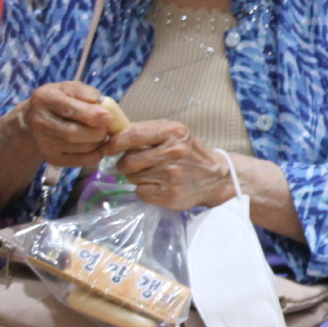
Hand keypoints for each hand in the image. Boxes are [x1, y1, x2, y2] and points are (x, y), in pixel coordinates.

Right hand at [10, 82, 118, 169]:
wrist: (35, 120)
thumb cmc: (61, 100)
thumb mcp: (71, 88)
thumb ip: (87, 93)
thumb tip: (102, 105)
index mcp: (45, 99)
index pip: (69, 110)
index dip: (91, 115)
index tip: (108, 118)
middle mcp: (40, 122)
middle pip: (74, 133)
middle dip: (98, 131)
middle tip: (106, 127)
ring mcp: (43, 143)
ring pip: (80, 148)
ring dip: (98, 142)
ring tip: (100, 133)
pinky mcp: (51, 158)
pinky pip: (81, 161)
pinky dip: (96, 155)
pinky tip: (97, 146)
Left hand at [107, 121, 238, 209]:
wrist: (218, 178)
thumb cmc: (191, 153)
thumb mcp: (176, 134)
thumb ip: (148, 132)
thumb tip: (114, 133)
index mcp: (174, 133)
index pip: (133, 134)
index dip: (115, 142)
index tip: (109, 147)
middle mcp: (173, 153)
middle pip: (128, 160)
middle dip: (126, 164)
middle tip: (137, 164)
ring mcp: (171, 175)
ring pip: (132, 177)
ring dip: (138, 177)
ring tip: (154, 175)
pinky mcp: (169, 194)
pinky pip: (140, 192)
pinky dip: (146, 190)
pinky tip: (160, 186)